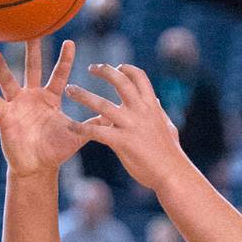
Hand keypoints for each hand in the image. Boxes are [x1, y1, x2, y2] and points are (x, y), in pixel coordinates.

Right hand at [0, 40, 90, 176]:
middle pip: (32, 68)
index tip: (70, 41)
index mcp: (50, 98)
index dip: (65, 59)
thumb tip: (114, 115)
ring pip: (8, 80)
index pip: (59, 74)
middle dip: (32, 50)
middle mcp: (32, 96)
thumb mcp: (76, 135)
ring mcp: (17, 104)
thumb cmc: (56, 150)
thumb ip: (93, 124)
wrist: (37, 166)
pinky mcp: (4, 116)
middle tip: (30, 29)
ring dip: (0, 66)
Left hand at [65, 64, 184, 191]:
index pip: (139, 76)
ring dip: (83, 95)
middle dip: (104, 71)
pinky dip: (82, 128)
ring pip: (102, 104)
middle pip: (120, 81)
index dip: (127, 68)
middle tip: (90, 68)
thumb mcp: (167, 126)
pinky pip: (97, 132)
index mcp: (152, 106)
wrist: (173, 174)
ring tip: (69, 89)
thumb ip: (159, 112)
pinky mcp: (122, 142)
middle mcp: (140, 111)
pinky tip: (70, 127)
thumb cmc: (170, 154)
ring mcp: (131, 126)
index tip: (117, 66)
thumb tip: (156, 100)